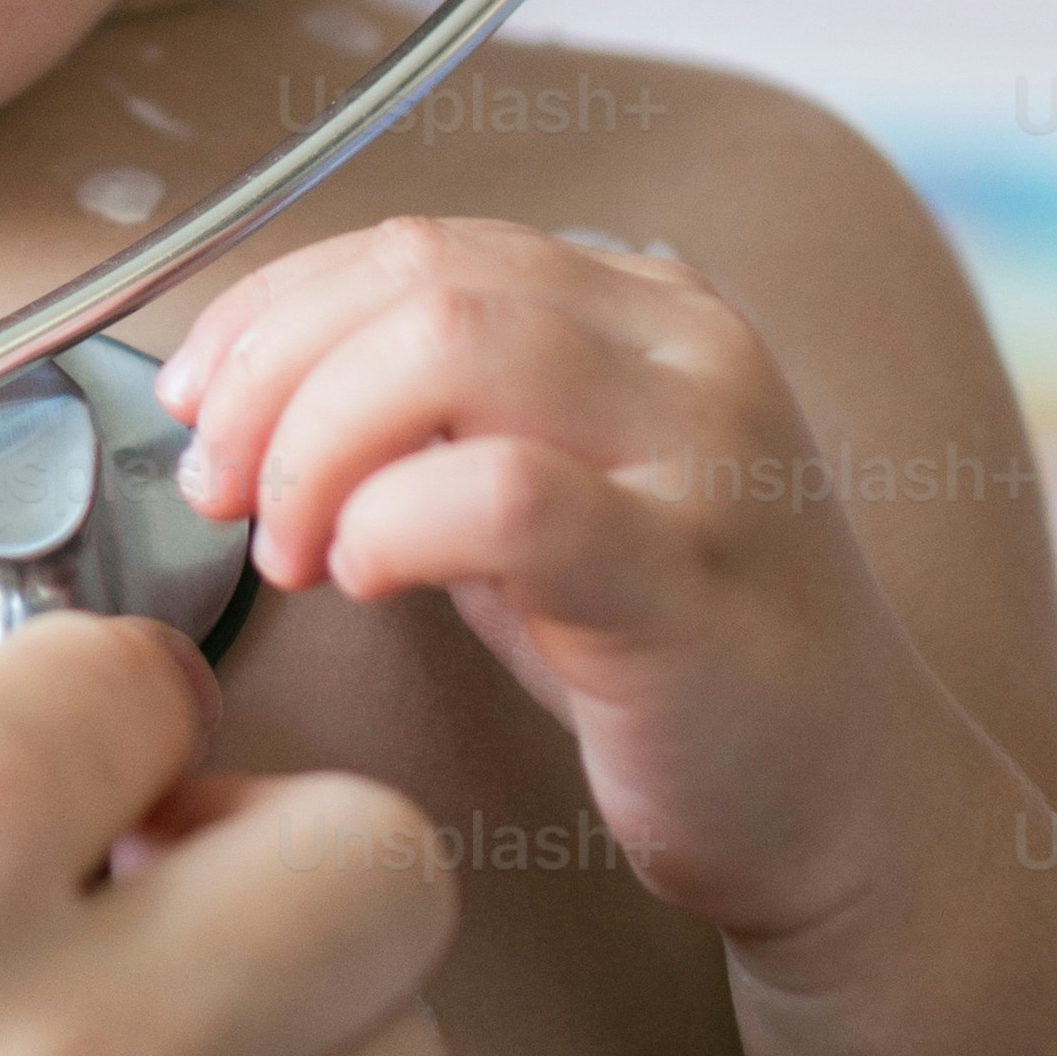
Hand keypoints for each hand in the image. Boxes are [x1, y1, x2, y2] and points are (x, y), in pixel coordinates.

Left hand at [154, 211, 929, 954]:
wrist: (856, 811)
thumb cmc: (678, 666)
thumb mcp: (548, 507)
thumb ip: (436, 428)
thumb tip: (257, 402)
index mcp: (646, 310)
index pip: (417, 244)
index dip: (273, 310)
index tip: (200, 406)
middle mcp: (687, 350)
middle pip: (418, 276)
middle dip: (274, 373)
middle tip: (222, 492)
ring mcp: (703, 454)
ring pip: (452, 346)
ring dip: (318, 442)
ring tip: (294, 550)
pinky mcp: (690, 576)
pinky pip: (509, 493)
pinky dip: (395, 518)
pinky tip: (364, 579)